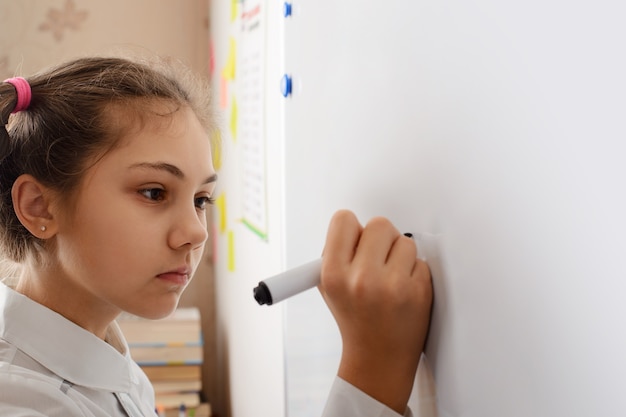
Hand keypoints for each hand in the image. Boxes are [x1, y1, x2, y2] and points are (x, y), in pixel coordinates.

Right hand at [319, 210, 432, 414]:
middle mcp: (362, 279)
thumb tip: (353, 225)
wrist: (379, 358)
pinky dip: (415, 272)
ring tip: (391, 278)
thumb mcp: (328, 287)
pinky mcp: (419, 292)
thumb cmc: (355, 319)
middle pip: (380, 224)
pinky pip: (421, 261)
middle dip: (381, 239)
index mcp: (334, 275)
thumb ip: (336, 253)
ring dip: (401, 255)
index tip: (357, 238)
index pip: (344, 220)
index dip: (352, 228)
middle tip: (378, 257)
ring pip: (405, 242)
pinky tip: (404, 290)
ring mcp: (393, 286)